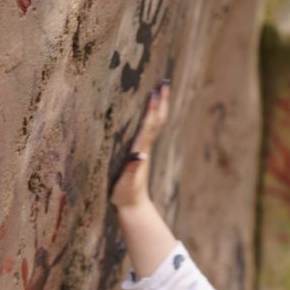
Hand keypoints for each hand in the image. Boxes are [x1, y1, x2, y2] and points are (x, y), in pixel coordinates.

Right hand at [109, 80, 170, 209]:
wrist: (134, 207)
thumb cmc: (125, 195)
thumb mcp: (125, 184)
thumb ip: (131, 170)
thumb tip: (139, 155)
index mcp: (140, 151)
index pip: (149, 125)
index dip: (153, 108)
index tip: (156, 90)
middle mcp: (145, 148)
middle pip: (157, 121)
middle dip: (162, 102)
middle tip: (164, 82)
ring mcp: (144, 150)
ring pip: (155, 124)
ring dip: (159, 106)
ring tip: (160, 90)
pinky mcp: (141, 154)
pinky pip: (149, 130)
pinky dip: (152, 116)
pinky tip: (150, 111)